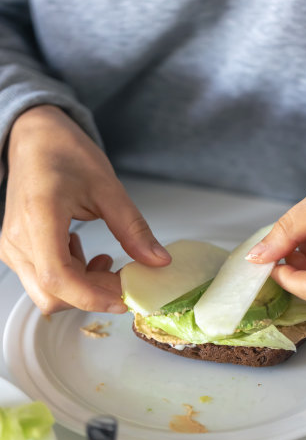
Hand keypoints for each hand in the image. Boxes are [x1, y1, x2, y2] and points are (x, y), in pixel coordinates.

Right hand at [0, 105, 170, 313]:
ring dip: (84, 287)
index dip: (92, 297)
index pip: (57, 277)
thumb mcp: (108, 187)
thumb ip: (133, 228)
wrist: (35, 139)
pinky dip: (72, 278)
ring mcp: (12, 246)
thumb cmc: (66, 154)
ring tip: (107, 262)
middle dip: (93, 295)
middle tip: (124, 279)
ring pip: (48, 291)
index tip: (124, 299)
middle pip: (52, 293)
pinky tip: (89, 256)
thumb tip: (158, 261)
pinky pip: (43, 279)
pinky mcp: (16, 249)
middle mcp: (18, 238)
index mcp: (39, 216)